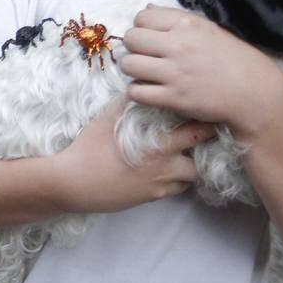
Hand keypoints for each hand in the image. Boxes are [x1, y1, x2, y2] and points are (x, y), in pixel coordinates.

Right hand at [51, 99, 208, 212]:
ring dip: (192, 165)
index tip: (206, 116)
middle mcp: (166, 165)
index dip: (206, 123)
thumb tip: (139, 85)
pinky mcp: (153, 198)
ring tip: (185, 154)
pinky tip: (167, 171)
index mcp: (159, 143)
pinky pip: (176, 189)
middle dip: (206, 146)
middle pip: (202, 156)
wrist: (75, 182)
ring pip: (192, 176)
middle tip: (203, 136)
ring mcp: (160, 183)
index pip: (197, 132)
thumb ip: (128, 102)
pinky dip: (177, 180)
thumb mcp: (108, 117)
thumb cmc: (90, 147)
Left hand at [120, 6, 282, 136]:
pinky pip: (136, 92)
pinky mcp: (173, 98)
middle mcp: (178, 45)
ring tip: (145, 73)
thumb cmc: (236, 59)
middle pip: (131, 39)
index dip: (142, 26)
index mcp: (188, 24)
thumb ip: (177, 20)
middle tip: (145, 55)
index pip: (143, 17)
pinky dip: (138, 92)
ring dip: (133, 69)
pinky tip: (150, 90)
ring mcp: (174, 73)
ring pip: (128, 64)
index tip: (151, 37)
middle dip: (134, 47)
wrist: (254, 93)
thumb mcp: (210, 29)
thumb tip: (147, 9)